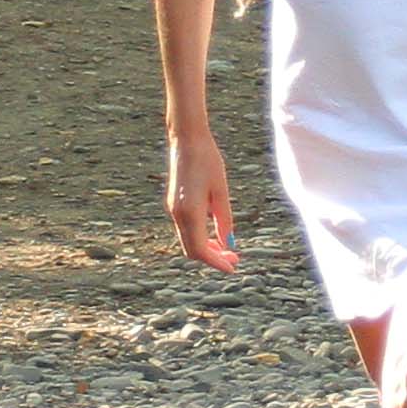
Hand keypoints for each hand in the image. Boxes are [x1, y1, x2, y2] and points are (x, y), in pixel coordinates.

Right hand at [166, 126, 240, 268]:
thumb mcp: (221, 191)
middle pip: (192, 250)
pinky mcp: (173, 203)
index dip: (216, 262)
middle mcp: (177, 214)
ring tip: (226, 248)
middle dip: (212, 258)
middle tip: (234, 258)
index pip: (200, 250)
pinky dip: (199, 236)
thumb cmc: (207, 161)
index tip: (232, 267)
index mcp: (189, 213)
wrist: (187, 139)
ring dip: (205, 248)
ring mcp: (172, 209)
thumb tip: (228, 243)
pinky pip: (185, 229)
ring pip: (187, 240)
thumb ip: (224, 219)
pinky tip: (214, 232)